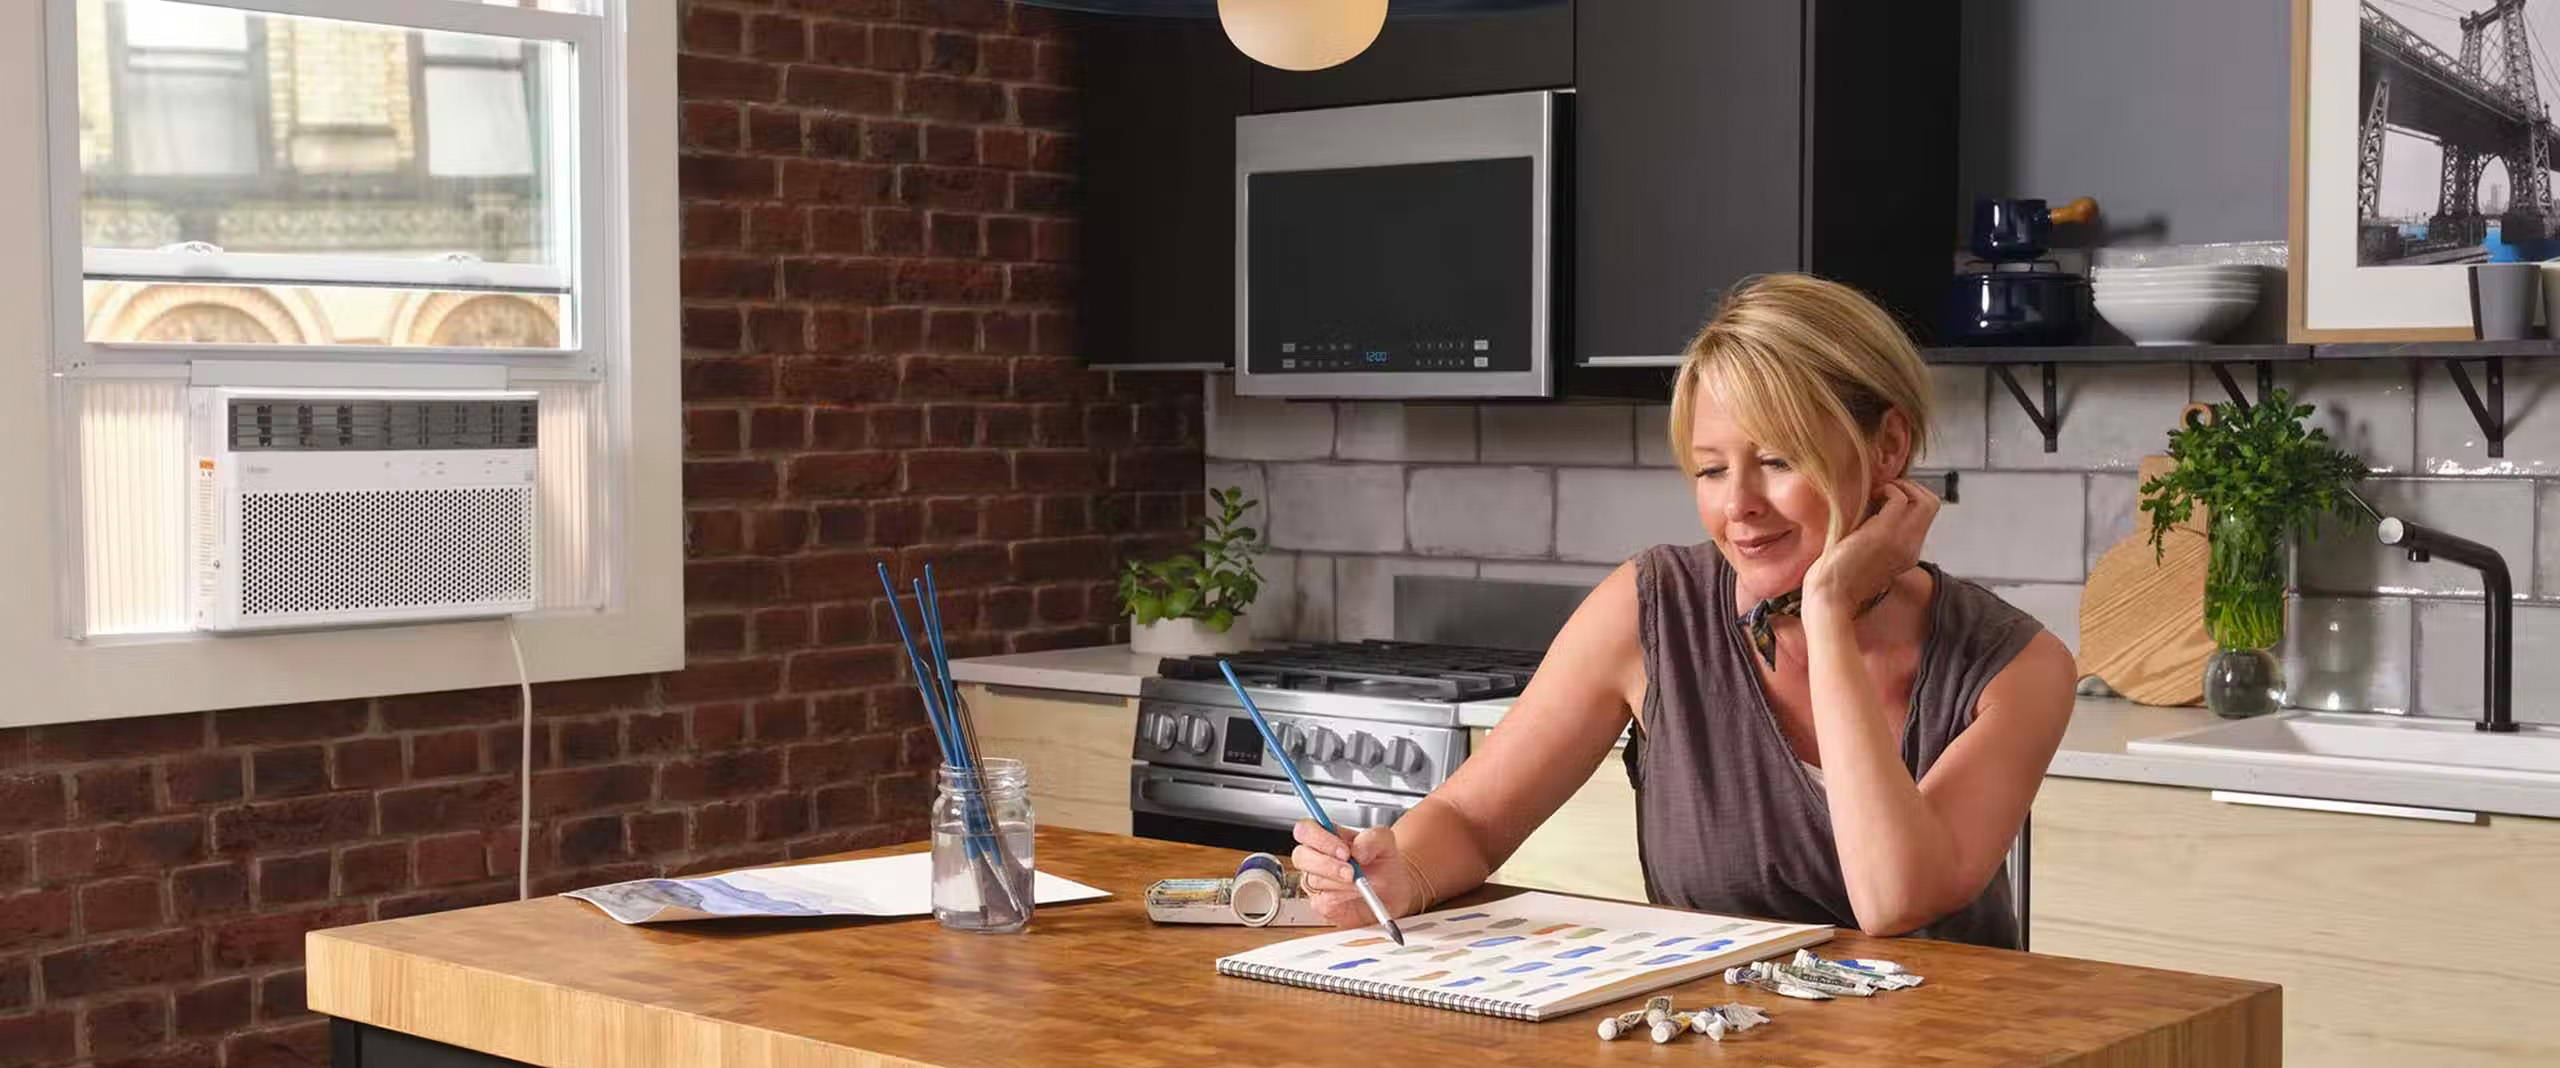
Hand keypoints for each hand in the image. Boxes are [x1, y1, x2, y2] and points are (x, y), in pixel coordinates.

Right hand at [1289, 820, 1427, 928]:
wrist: (1394, 888)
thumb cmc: (1383, 862)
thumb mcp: (1385, 841)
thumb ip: (1372, 838)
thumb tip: (1357, 850)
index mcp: (1326, 835)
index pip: (1305, 830)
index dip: (1319, 839)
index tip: (1345, 851)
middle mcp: (1316, 856)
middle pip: (1300, 856)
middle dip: (1327, 865)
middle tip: (1351, 872)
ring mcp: (1315, 880)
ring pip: (1314, 880)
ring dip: (1341, 883)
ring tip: (1361, 882)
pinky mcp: (1321, 903)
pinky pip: (1323, 901)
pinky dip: (1344, 898)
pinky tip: (1357, 893)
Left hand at [1802, 478, 1938, 611]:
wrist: (1829, 599)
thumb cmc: (1836, 580)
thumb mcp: (1865, 556)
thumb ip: (1875, 537)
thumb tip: (1870, 511)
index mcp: (1906, 554)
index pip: (1924, 516)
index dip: (1907, 498)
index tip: (1883, 497)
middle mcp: (1910, 548)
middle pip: (1931, 504)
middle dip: (1909, 486)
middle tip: (1884, 490)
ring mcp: (1901, 541)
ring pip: (1925, 499)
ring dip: (1900, 486)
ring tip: (1878, 493)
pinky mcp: (1885, 535)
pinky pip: (1900, 498)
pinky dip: (1886, 489)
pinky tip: (1869, 497)